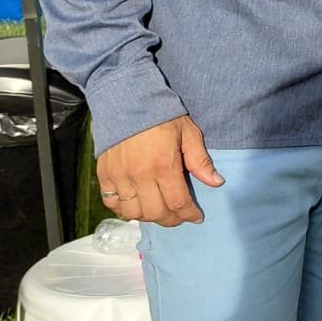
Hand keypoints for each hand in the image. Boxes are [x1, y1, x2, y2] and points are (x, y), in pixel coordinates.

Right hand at [96, 115, 223, 226]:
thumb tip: (217, 182)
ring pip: (132, 213)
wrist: (128, 101)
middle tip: (180, 216)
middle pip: (155, 212)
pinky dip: (124, 209)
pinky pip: (111, 202)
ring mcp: (119, 177)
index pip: (178, 202)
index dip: (189, 214)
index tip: (197, 217)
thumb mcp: (189, 134)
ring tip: (160, 210)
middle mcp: (139, 175)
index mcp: (163, 166)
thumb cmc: (162, 116)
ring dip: (148, 217)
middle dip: (171, 219)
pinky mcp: (104, 174)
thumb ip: (200, 161)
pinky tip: (137, 203)